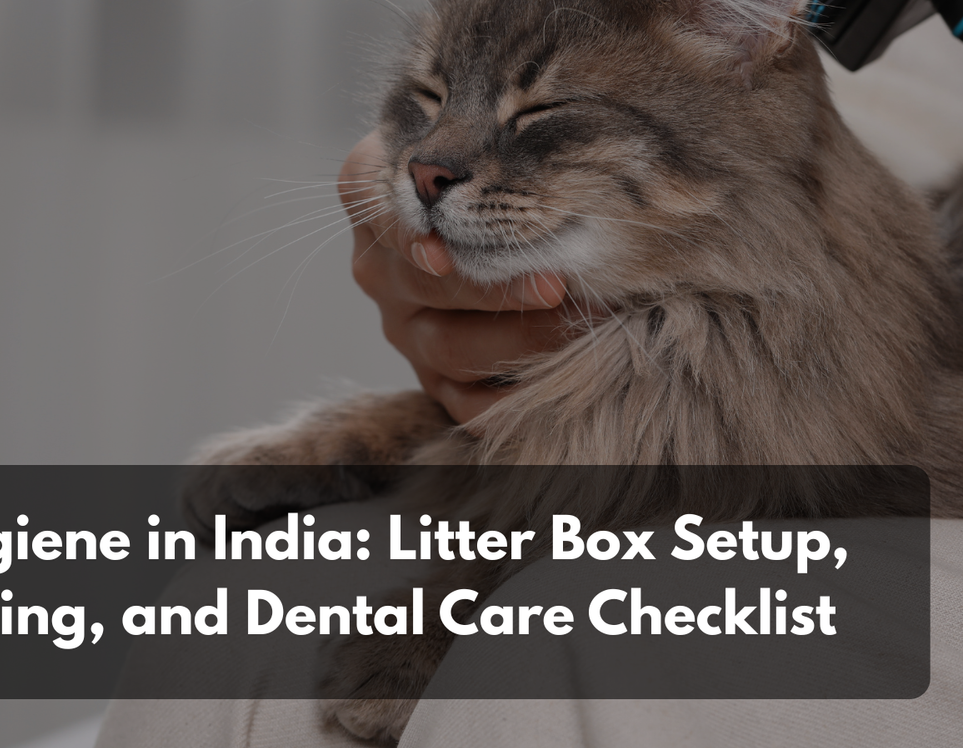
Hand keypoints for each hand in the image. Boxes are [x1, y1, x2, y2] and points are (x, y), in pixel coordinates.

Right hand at [338, 132, 571, 423]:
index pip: (376, 204)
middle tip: (557, 285)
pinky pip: (462, 401)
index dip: (412, 233)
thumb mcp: (486, 135)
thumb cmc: (508, 165)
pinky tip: (557, 384)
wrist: (507, 222)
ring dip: (519, 341)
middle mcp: (378, 263)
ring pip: (448, 346)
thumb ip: (500, 131)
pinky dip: (508, 401)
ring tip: (583, 325)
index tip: (447, 253)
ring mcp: (403, 324)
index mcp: (374, 192)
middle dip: (495, 288)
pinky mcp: (432, 375)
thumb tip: (588, 134)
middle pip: (425, 283)